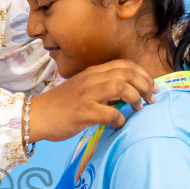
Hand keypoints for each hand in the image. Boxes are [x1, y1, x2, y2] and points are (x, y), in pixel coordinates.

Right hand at [28, 61, 154, 142]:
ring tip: (139, 108)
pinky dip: (120, 119)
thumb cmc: (61, 106)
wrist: (37, 115)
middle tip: (152, 98)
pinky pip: (110, 113)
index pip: (125, 64)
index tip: (152, 86)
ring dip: (135, 98)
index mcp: (93, 72)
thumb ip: (103, 90)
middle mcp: (91, 79)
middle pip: (127, 73)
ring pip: (121, 87)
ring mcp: (87, 95)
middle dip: (145, 85)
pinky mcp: (83, 112)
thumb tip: (125, 96)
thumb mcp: (84, 90)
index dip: (143, 74)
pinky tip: (119, 124)